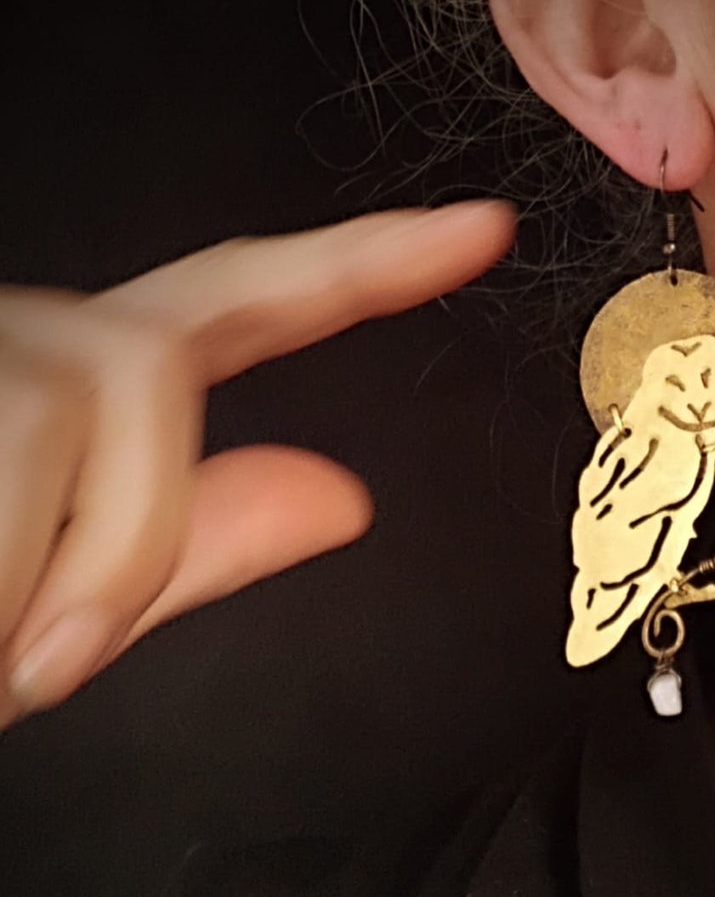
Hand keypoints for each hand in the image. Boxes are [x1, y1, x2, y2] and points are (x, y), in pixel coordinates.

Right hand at [0, 200, 517, 728]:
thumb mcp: (57, 593)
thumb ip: (190, 545)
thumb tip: (343, 498)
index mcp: (80, 389)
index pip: (248, 304)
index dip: (370, 266)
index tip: (484, 232)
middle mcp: (16, 334)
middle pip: (147, 374)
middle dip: (121, 534)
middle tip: (41, 664)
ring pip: (48, 412)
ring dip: (18, 576)